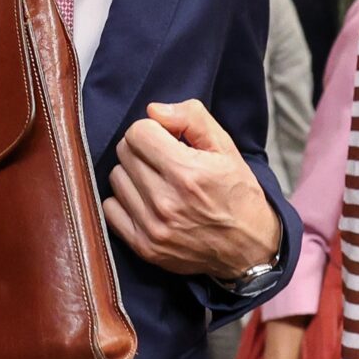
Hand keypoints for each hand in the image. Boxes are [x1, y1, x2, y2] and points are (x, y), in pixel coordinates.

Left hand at [105, 99, 279, 279]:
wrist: (248, 248)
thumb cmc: (238, 195)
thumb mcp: (226, 148)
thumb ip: (192, 118)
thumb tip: (153, 110)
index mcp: (188, 172)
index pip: (138, 132)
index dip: (154, 130)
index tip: (168, 140)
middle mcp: (166, 201)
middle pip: (125, 152)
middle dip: (143, 149)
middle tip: (165, 160)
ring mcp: (152, 227)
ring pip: (116, 178)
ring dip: (133, 174)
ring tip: (158, 181)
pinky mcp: (143, 246)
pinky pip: (110, 210)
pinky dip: (125, 201)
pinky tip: (147, 201)